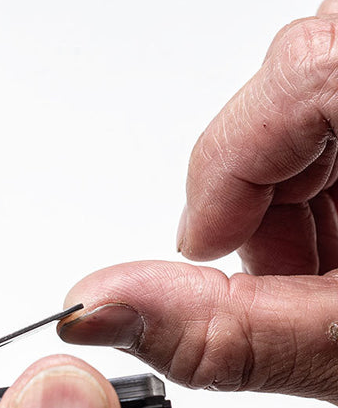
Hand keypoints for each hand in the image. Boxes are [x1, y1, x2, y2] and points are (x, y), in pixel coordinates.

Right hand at [58, 0, 337, 403]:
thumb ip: (220, 336)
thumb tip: (92, 310)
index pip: (303, 71)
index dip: (232, 168)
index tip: (211, 247)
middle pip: (300, 76)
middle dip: (265, 192)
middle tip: (279, 273)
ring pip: (321, 87)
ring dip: (295, 190)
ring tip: (322, 274)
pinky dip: (329, 172)